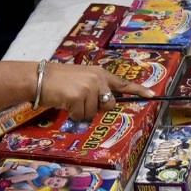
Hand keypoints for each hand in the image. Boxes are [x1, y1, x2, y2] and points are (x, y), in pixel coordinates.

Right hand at [39, 62, 153, 121]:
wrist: (39, 78)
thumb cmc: (58, 81)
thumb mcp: (81, 80)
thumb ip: (95, 90)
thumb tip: (104, 105)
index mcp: (99, 74)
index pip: (122, 84)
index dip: (137, 90)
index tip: (152, 95)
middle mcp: (97, 79)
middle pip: (109, 105)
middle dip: (96, 108)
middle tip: (80, 101)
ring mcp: (89, 88)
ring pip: (93, 113)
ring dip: (81, 112)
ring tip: (69, 100)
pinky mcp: (79, 97)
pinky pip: (82, 116)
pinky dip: (73, 114)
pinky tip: (65, 102)